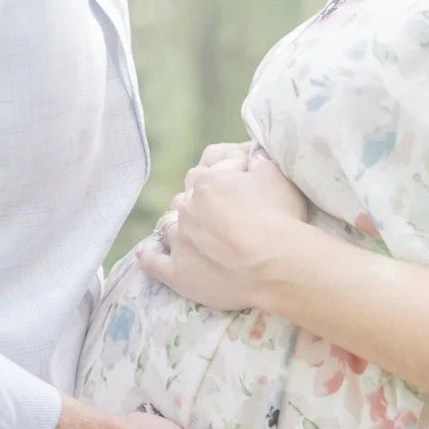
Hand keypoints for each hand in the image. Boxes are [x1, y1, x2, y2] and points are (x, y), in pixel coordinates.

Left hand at [140, 154, 308, 311]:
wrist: (277, 266)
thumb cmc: (281, 219)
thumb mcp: (276, 176)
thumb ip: (259, 162)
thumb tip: (252, 156)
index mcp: (207, 183)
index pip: (203, 176)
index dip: (218, 184)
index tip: (234, 196)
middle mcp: (187, 209)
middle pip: (183, 201)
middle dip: (197, 208)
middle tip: (218, 221)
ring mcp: (180, 241)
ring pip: (167, 227)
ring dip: (177, 229)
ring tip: (192, 238)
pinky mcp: (178, 273)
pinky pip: (152, 262)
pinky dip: (149, 256)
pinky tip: (148, 254)